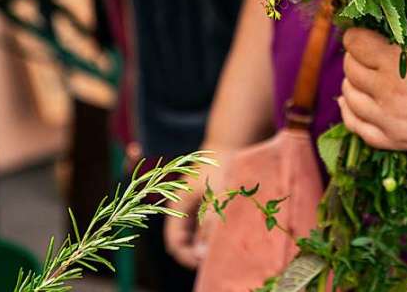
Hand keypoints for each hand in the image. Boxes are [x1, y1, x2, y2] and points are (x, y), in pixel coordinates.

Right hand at [165, 147, 236, 269]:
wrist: (232, 142)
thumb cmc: (221, 166)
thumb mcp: (216, 194)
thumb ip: (209, 223)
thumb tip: (203, 254)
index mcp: (177, 205)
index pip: (174, 242)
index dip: (186, 257)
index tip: (204, 263)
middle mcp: (184, 208)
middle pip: (186, 242)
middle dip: (198, 253)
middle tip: (216, 260)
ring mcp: (196, 206)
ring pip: (199, 235)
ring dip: (208, 244)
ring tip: (224, 248)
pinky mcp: (209, 204)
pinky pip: (209, 226)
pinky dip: (216, 234)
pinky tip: (229, 236)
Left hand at [338, 28, 406, 150]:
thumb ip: (395, 39)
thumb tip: (363, 36)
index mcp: (397, 62)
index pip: (355, 43)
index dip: (357, 35)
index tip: (362, 33)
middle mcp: (389, 92)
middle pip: (351, 68)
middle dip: (355, 56)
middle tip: (367, 52)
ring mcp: (391, 120)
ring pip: (350, 95)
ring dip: (354, 81)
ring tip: (366, 74)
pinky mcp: (397, 140)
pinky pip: (358, 127)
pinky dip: (350, 111)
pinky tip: (352, 100)